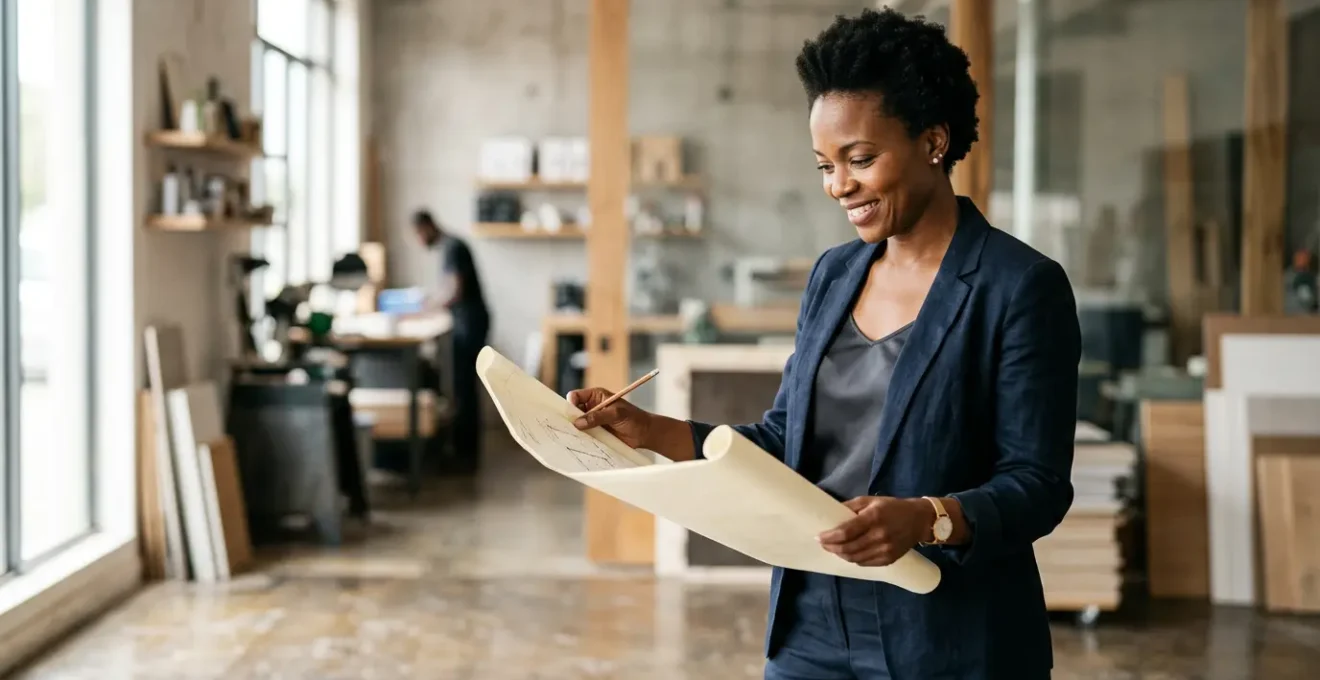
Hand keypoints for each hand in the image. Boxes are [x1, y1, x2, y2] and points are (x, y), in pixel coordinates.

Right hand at [567, 387, 655, 449]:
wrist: (645, 433)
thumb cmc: (634, 418)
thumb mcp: (616, 414)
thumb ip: (597, 417)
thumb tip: (578, 422)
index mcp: (596, 396)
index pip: (576, 396)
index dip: (571, 404)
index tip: (572, 414)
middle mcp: (592, 407)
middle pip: (574, 411)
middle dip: (571, 418)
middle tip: (568, 428)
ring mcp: (593, 420)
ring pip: (578, 424)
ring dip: (576, 430)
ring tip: (574, 437)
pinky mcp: (596, 432)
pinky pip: (584, 434)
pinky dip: (582, 438)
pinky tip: (581, 442)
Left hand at [816, 496, 933, 566]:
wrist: (919, 520)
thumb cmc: (892, 507)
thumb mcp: (870, 500)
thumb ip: (850, 506)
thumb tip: (831, 513)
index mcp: (873, 518)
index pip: (846, 532)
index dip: (830, 537)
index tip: (819, 537)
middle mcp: (879, 535)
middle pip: (848, 548)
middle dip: (831, 547)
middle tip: (823, 544)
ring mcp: (885, 550)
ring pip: (855, 558)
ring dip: (841, 554)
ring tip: (833, 549)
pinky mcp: (889, 559)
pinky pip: (865, 563)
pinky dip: (853, 559)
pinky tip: (848, 553)